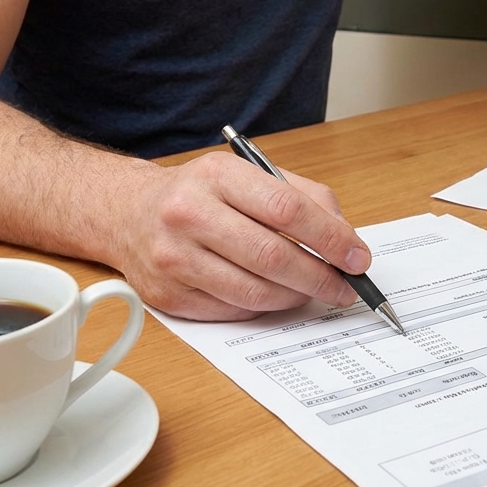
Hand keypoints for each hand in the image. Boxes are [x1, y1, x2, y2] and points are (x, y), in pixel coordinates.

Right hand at [115, 152, 369, 320]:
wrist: (128, 213)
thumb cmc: (201, 194)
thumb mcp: (248, 175)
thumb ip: (302, 197)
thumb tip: (346, 239)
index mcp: (217, 176)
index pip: (287, 209)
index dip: (331, 238)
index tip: (358, 257)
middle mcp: (188, 213)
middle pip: (272, 256)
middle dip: (321, 277)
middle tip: (346, 287)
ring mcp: (174, 258)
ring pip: (255, 291)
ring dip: (296, 297)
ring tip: (314, 292)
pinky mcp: (168, 295)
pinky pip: (233, 311)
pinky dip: (264, 308)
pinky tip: (275, 295)